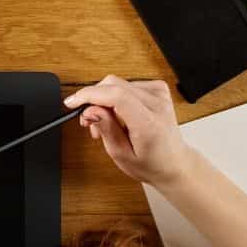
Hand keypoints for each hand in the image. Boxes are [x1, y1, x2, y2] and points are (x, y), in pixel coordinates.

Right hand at [64, 76, 194, 186]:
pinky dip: (116, 96)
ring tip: (105, 122)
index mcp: (148, 123)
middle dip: (93, 99)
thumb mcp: (121, 154)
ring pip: (117, 83)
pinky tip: (118, 113)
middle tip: (87, 120)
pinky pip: (126, 84)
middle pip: (113, 85)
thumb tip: (90, 109)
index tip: (73, 102)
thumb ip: (105, 129)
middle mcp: (157, 104)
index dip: (89, 95)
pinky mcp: (158, 89)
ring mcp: (159, 94)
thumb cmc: (151, 163)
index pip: (116, 95)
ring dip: (104, 99)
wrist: (173, 162)